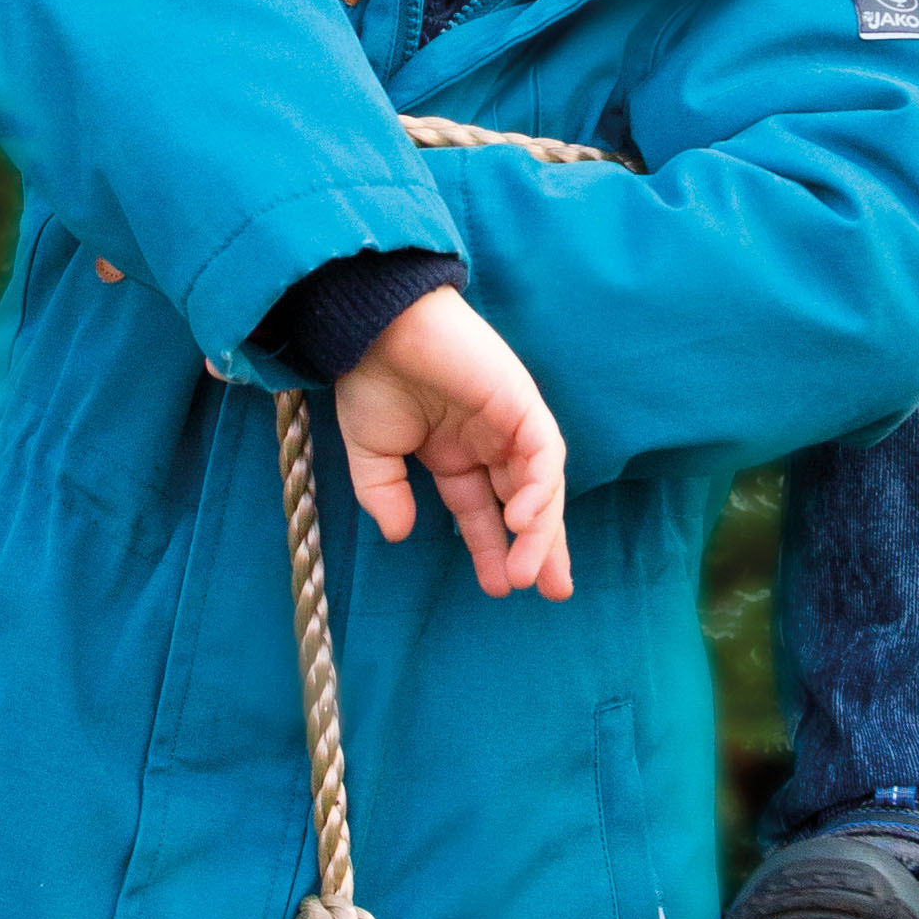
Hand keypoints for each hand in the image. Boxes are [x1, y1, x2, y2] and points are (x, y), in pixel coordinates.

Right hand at [333, 287, 571, 602]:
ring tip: (529, 574)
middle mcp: (488, 438)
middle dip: (540, 546)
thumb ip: (385, 495)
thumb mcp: (371, 453)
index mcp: (455, 450)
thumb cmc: (368, 378)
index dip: (493, 547)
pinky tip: (521, 522)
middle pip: (525, 501)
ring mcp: (509, 419)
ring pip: (540, 483)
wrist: (371, 326)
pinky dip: (539, 488)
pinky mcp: (521, 400)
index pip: (483, 508)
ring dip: (539, 530)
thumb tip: (400, 535)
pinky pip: (543, 452)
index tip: (501, 588)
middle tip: (550, 591)